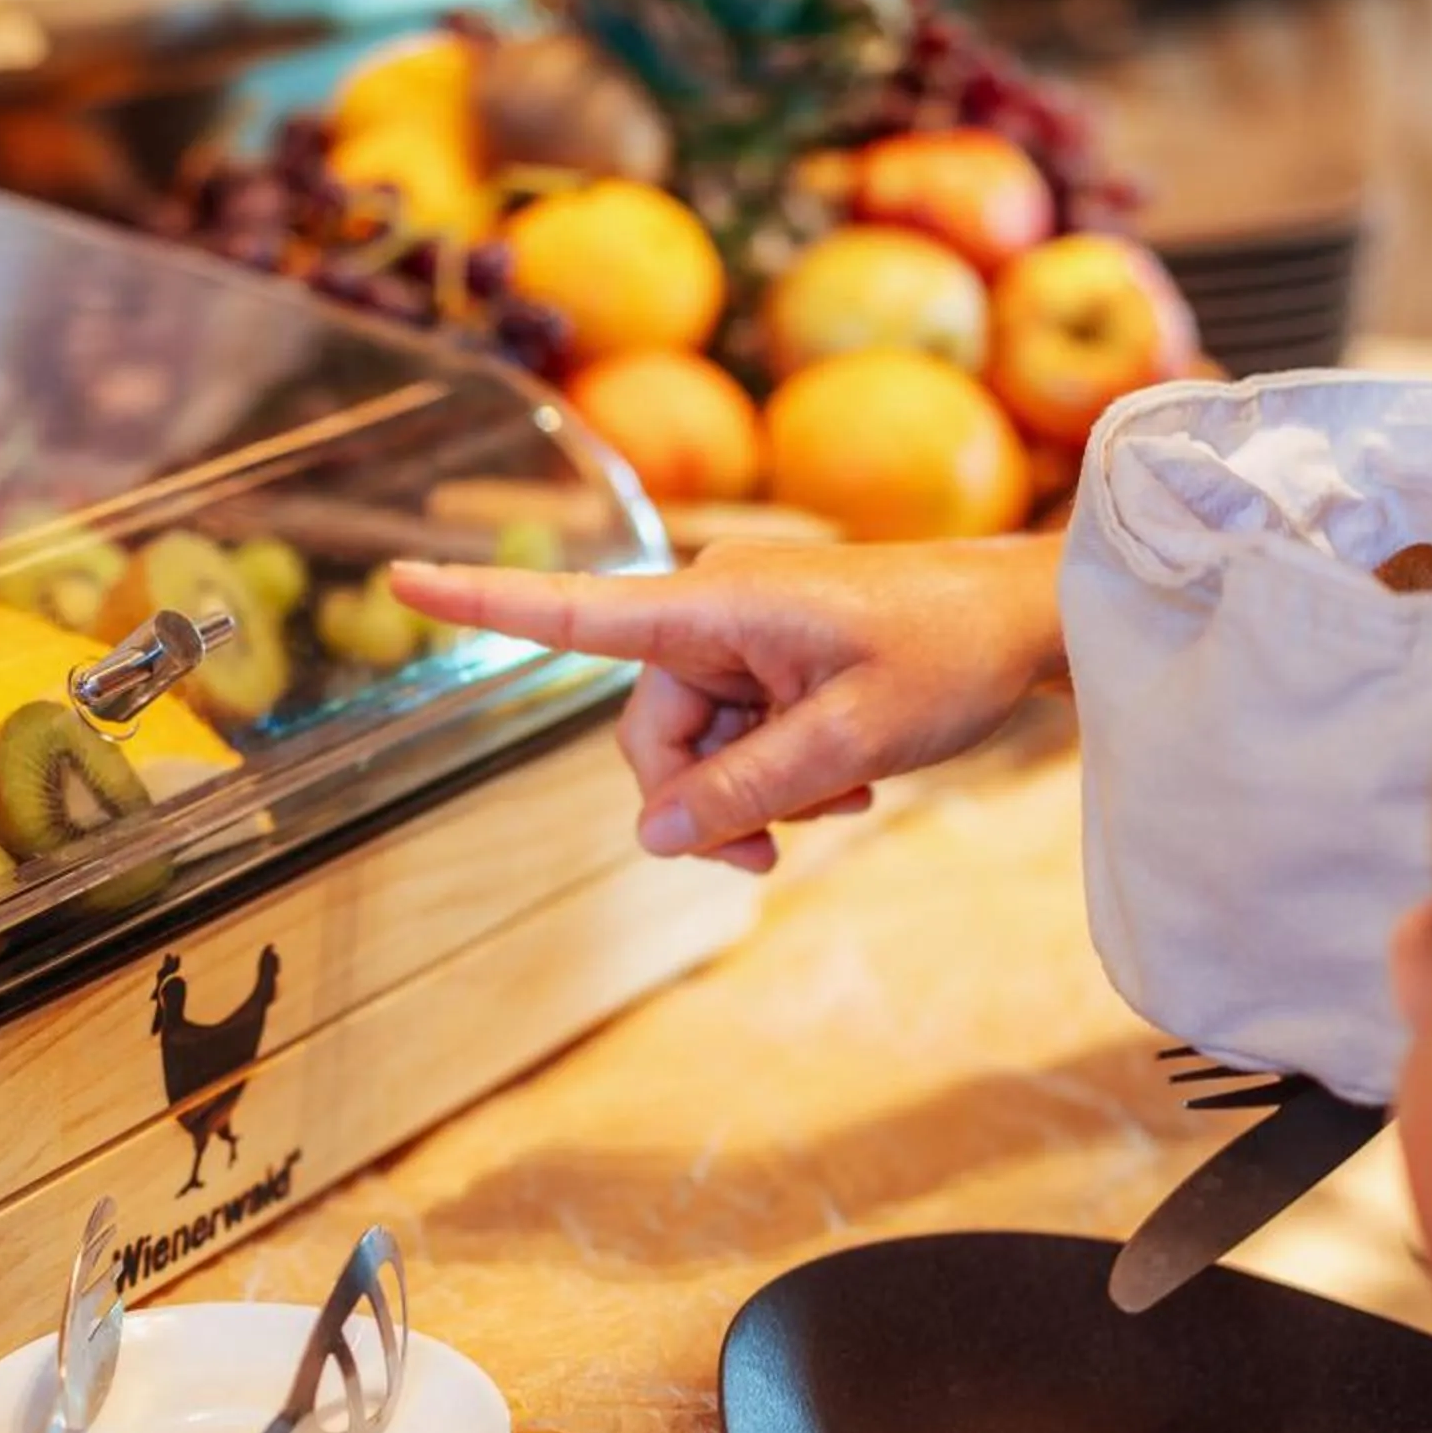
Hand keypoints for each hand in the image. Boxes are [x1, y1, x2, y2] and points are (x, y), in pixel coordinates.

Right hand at [390, 537, 1066, 873]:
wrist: (1033, 623)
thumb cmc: (950, 657)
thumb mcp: (850, 741)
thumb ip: (747, 790)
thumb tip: (656, 838)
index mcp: (716, 604)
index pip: (577, 610)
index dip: (484, 603)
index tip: (398, 577)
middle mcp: (712, 611)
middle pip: (648, 732)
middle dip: (700, 800)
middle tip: (774, 855)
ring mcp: (742, 635)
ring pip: (695, 746)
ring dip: (751, 792)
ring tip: (837, 802)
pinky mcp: (771, 657)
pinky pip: (736, 733)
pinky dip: (774, 770)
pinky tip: (840, 787)